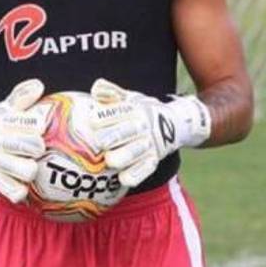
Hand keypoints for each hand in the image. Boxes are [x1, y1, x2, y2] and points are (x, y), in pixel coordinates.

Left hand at [89, 78, 211, 187]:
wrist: (173, 123)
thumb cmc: (141, 110)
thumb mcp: (129, 97)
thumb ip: (112, 92)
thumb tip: (96, 87)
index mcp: (135, 109)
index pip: (120, 111)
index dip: (105, 116)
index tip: (91, 119)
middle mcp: (143, 127)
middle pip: (127, 132)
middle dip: (113, 137)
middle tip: (98, 142)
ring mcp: (149, 145)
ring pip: (134, 153)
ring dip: (121, 157)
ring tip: (109, 160)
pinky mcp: (153, 161)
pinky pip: (144, 170)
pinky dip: (134, 175)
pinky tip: (122, 178)